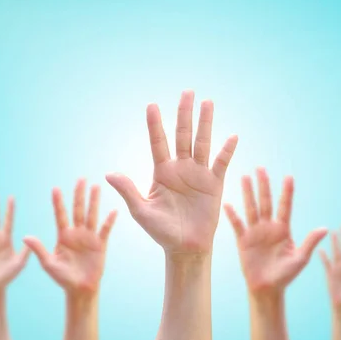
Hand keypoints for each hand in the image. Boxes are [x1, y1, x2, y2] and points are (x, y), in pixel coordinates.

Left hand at [24, 180, 116, 293]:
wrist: (79, 289)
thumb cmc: (63, 278)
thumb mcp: (49, 264)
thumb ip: (39, 249)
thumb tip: (25, 236)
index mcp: (63, 236)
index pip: (60, 215)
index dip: (58, 202)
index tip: (55, 188)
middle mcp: (76, 233)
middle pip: (77, 210)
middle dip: (79, 195)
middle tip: (81, 179)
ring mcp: (89, 237)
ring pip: (91, 215)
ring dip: (94, 201)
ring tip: (96, 186)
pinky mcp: (100, 244)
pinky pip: (105, 230)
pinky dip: (109, 221)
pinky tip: (113, 210)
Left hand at [106, 90, 237, 254]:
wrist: (185, 248)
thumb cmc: (161, 231)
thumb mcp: (141, 211)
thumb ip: (128, 190)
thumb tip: (109, 173)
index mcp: (161, 172)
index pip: (158, 142)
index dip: (155, 125)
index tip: (151, 105)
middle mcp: (180, 168)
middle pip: (182, 135)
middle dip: (184, 114)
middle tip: (187, 91)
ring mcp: (198, 174)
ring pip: (202, 143)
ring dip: (205, 123)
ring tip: (208, 102)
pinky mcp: (214, 184)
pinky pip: (221, 164)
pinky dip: (226, 151)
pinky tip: (231, 136)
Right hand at [223, 168, 326, 292]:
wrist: (267, 289)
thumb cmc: (286, 275)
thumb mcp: (300, 259)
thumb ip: (310, 242)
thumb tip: (325, 228)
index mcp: (283, 230)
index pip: (285, 207)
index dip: (287, 192)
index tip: (289, 177)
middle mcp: (269, 227)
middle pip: (266, 202)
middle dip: (264, 185)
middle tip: (261, 168)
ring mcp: (255, 232)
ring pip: (251, 208)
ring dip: (248, 193)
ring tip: (245, 177)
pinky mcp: (243, 240)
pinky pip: (237, 225)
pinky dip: (232, 215)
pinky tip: (228, 204)